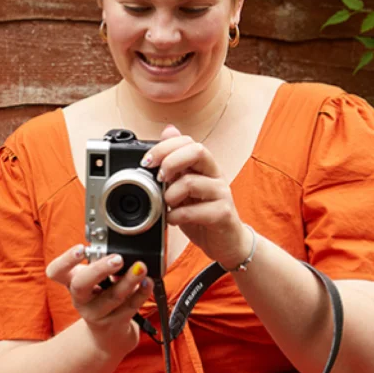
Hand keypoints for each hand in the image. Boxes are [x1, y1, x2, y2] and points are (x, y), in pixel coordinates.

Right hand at [45, 245, 152, 355]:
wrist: (107, 333)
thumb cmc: (101, 296)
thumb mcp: (95, 279)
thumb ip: (102, 263)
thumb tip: (122, 249)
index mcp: (71, 282)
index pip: (56, 272)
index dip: (65, 260)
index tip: (82, 249)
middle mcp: (80, 299)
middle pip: (81, 285)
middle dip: (100, 269)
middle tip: (117, 259)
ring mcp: (96, 313)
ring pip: (112, 297)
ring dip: (128, 280)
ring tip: (141, 267)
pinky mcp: (114, 322)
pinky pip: (130, 307)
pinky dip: (141, 293)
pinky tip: (148, 282)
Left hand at [144, 125, 251, 268]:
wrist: (226, 242)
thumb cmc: (203, 214)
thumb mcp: (184, 186)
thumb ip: (176, 162)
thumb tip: (168, 130)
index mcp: (205, 166)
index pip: (188, 141)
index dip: (165, 147)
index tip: (147, 161)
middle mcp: (215, 175)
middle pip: (197, 151)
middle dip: (170, 161)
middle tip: (158, 178)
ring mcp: (221, 194)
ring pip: (192, 182)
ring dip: (171, 194)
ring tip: (167, 204)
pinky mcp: (222, 214)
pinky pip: (196, 211)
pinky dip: (177, 216)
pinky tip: (173, 219)